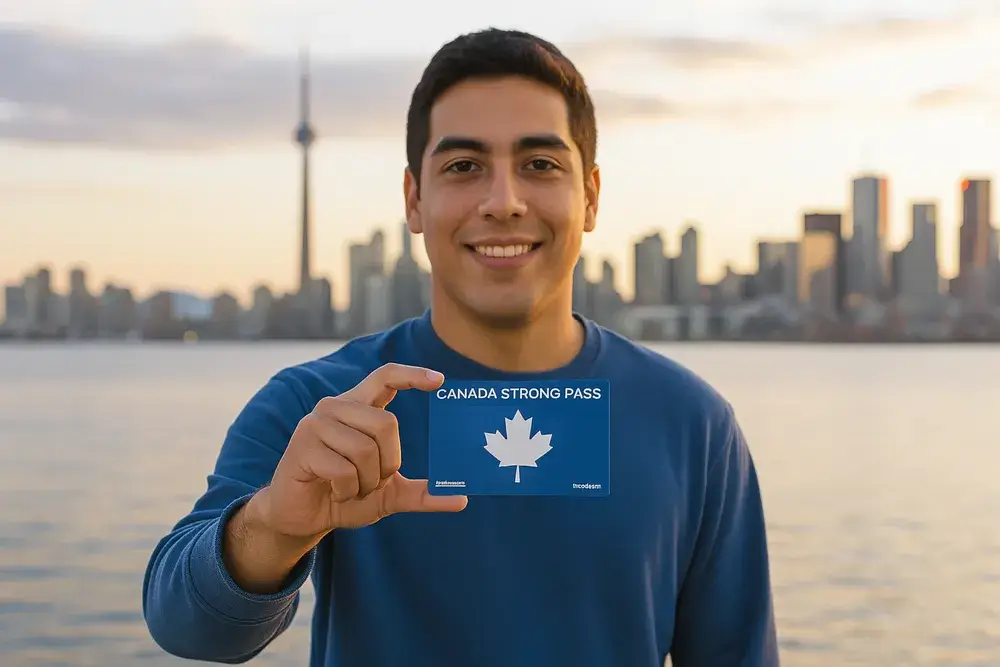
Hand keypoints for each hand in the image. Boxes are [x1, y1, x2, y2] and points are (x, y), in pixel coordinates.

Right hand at [257, 363, 467, 538]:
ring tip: (350, 487)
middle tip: (373, 481)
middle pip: (386, 423)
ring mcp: (316, 424)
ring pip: (365, 449)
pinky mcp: (302, 446)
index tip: (440, 381)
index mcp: (358, 408)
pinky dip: (347, 490)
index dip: (412, 375)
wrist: (301, 518)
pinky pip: (344, 470)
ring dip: (366, 481)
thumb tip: (461, 499)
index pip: (385, 376)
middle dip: (388, 463)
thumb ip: (421, 493)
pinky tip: (333, 491)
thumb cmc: (343, 496)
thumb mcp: (388, 494)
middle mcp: (336, 407)